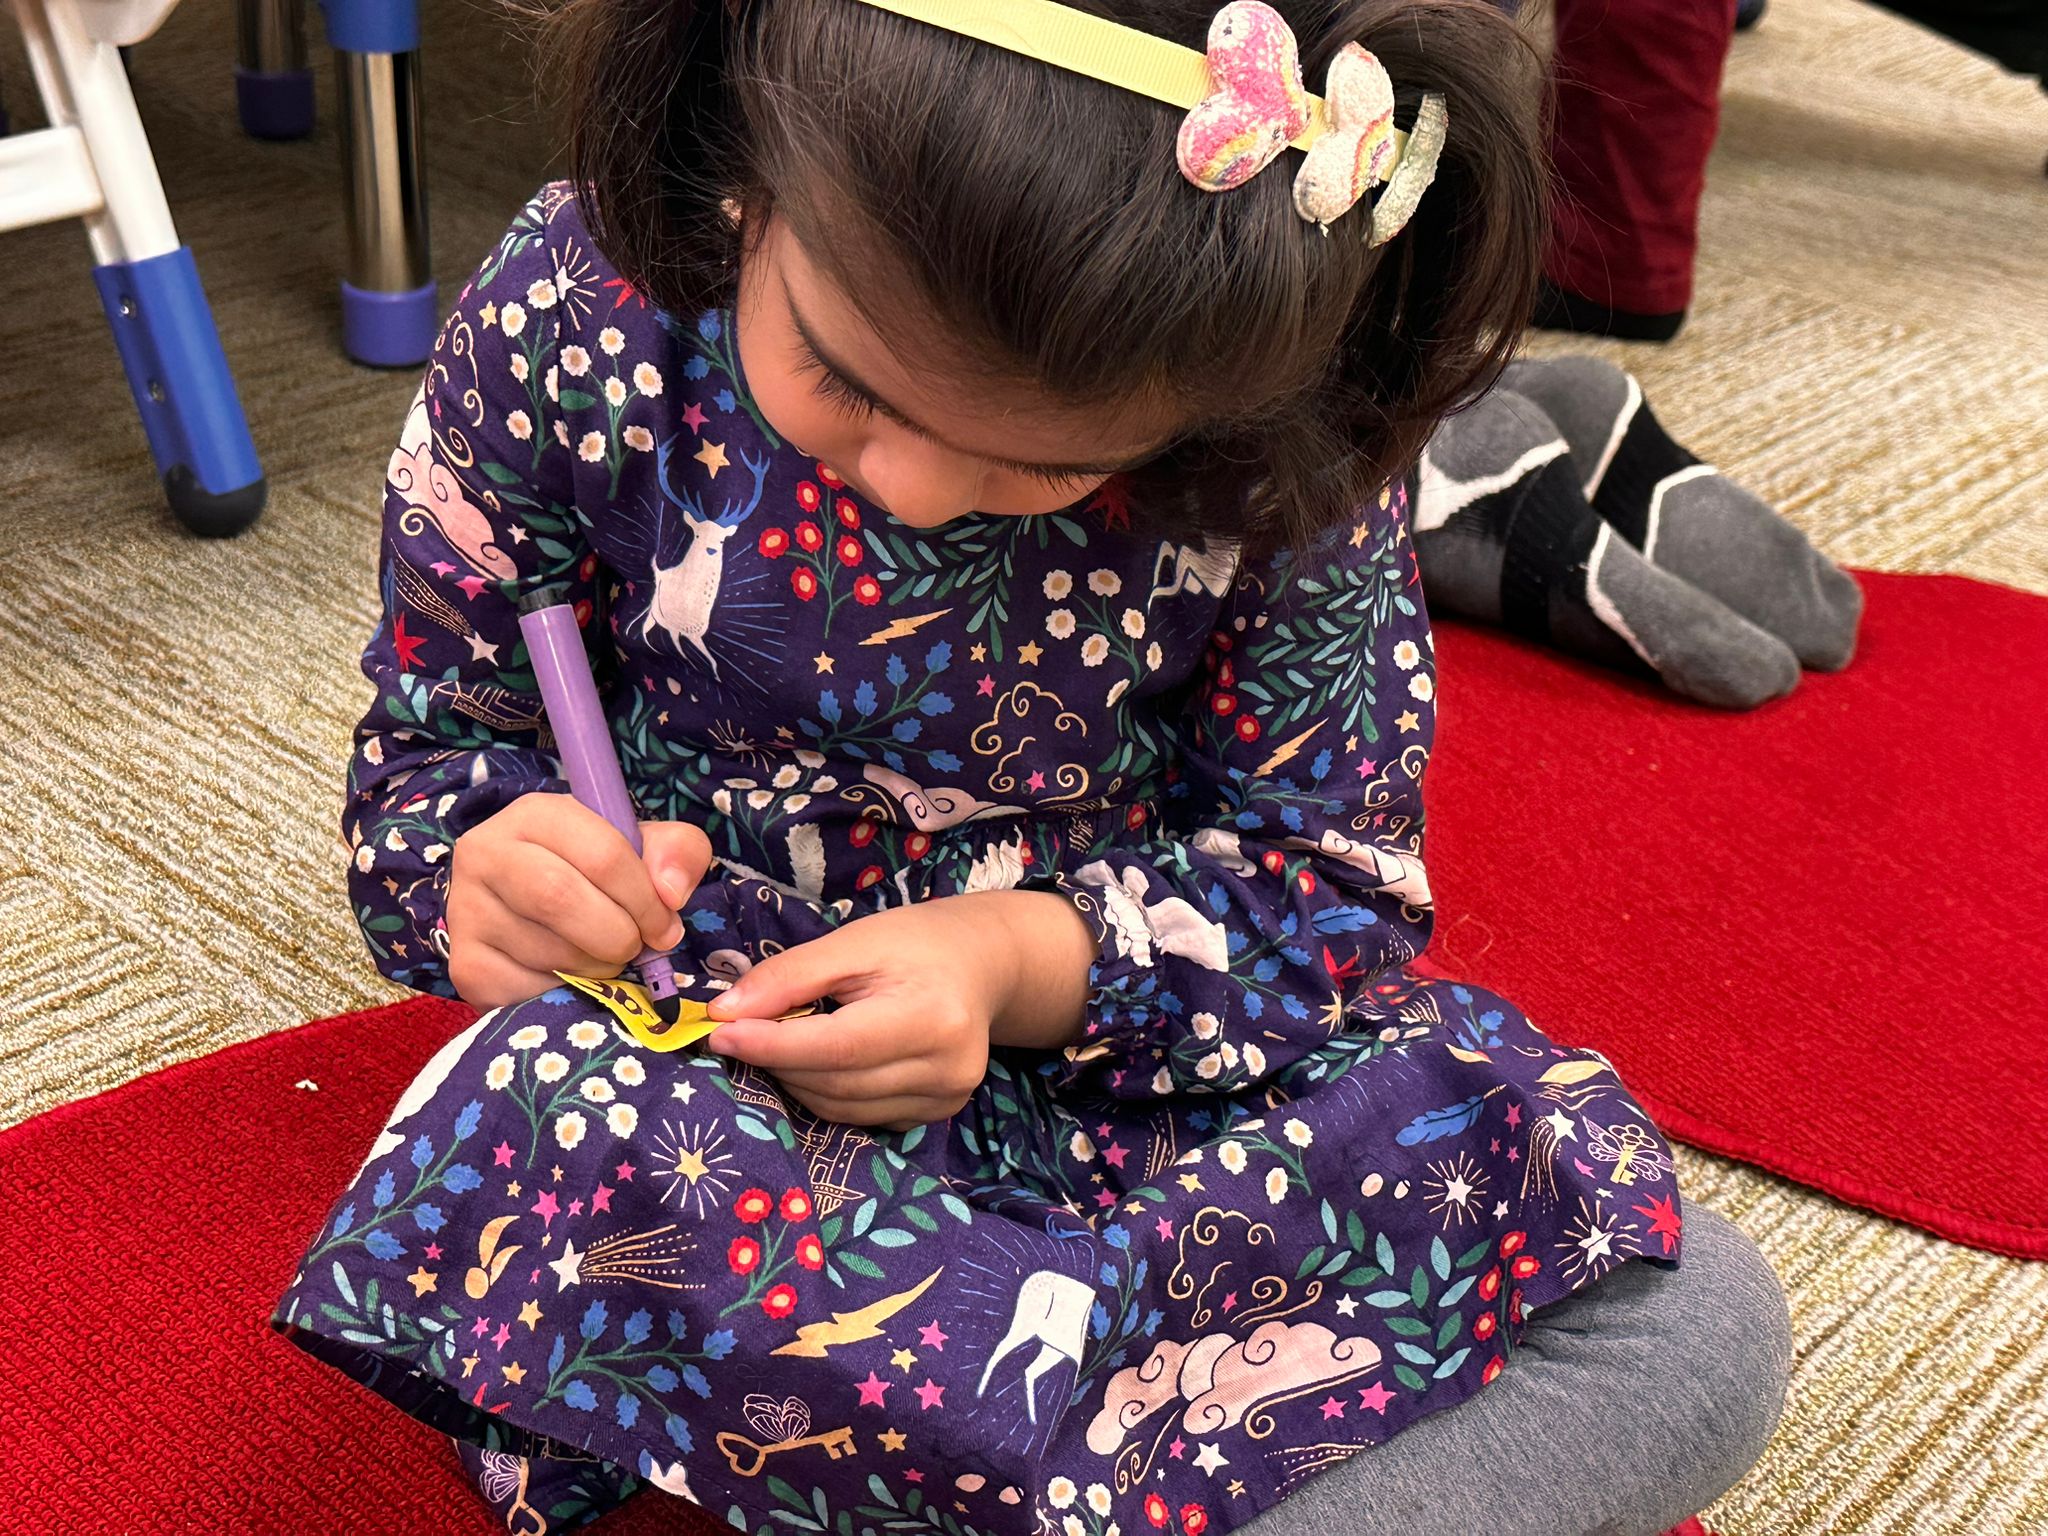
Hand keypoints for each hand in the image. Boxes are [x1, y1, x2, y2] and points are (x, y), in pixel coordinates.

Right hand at [447, 792, 712, 1008]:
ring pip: (547, 950)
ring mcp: (466, 909)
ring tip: (603, 958)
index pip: (602, 855)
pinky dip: (565, 993)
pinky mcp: (464, 963)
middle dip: (617, 935)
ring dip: (596, 968)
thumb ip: (677, 852)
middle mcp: (486, 852)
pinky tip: (570, 977)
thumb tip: (671, 892)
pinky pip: (527, 990)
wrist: (533, 911)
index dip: (646, 900)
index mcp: (536, 813)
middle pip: (560, 899)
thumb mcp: (644, 849)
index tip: (664, 926)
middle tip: (635, 948)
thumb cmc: (597, 876)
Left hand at [704, 892, 1094, 1129]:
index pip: (837, 1047)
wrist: (982, 964)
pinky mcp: (937, 1114)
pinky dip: (825, 1094)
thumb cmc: (916, 944)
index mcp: (932, 1017)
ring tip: (779, 1043)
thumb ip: (790, 976)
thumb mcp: (853, 942)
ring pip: (842, 1108)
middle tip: (741, 1032)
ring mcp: (945, 1099)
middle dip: (778, 1061)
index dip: (772, 1045)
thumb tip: (725, 1013)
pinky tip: (819, 1062)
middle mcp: (946, 1069)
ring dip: (796, 1080)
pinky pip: (860, 1117)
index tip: (720, 1032)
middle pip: (835, 1084)